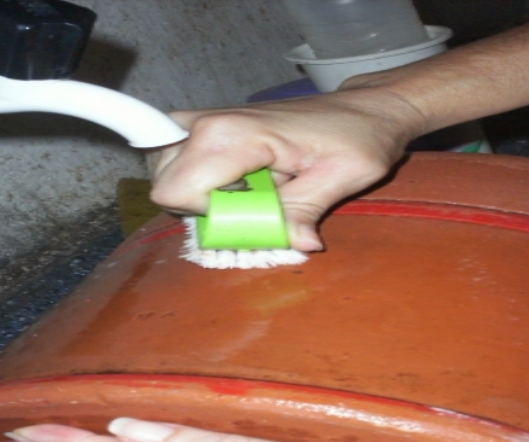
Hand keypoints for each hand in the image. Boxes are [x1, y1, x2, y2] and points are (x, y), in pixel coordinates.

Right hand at [145, 88, 427, 251]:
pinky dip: (204, 181)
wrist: (364, 109)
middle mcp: (208, 123)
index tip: (250, 213)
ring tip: (250, 190)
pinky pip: (181, 164)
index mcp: (234, 135)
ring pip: (166, 174)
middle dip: (201, 207)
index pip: (176, 191)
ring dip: (201, 194)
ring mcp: (205, 122)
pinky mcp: (210, 128)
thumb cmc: (357, 137)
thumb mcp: (341, 178)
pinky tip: (245, 181)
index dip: (209, 216)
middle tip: (252, 202)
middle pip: (164, 185)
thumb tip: (294, 244)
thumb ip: (304, 211)